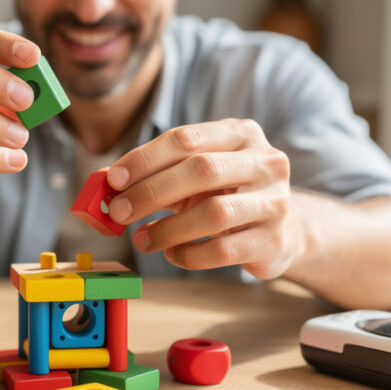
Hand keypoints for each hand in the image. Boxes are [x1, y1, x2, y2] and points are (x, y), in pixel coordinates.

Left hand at [106, 119, 302, 278]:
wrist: (284, 231)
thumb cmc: (228, 195)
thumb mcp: (197, 176)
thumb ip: (158, 174)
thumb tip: (106, 183)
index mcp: (241, 134)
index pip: (186, 138)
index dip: (146, 158)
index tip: (114, 179)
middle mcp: (265, 162)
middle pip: (202, 170)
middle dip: (152, 192)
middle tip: (118, 212)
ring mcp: (275, 201)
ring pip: (214, 212)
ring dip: (168, 229)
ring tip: (142, 240)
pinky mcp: (274, 240)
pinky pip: (223, 250)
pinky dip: (189, 254)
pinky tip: (172, 254)